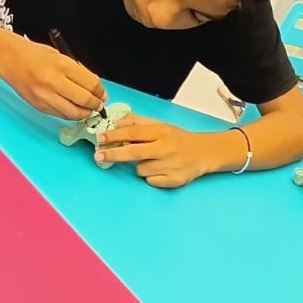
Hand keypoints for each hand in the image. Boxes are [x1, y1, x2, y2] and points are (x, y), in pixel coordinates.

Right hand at [0, 36, 104, 118]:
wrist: (10, 59)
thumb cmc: (34, 55)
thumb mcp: (60, 56)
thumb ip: (77, 71)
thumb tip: (94, 86)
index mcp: (62, 65)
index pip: (90, 84)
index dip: (100, 91)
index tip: (102, 94)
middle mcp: (54, 82)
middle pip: (84, 100)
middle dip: (95, 105)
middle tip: (99, 105)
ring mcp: (45, 96)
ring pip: (73, 112)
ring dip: (84, 113)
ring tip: (87, 110)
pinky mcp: (39, 105)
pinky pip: (60, 115)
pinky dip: (69, 114)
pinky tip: (72, 109)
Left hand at [95, 117, 215, 187]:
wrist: (204, 153)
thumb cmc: (177, 138)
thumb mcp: (160, 125)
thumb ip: (137, 122)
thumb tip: (116, 123)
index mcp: (162, 132)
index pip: (133, 132)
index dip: (114, 135)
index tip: (100, 138)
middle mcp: (166, 148)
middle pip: (133, 152)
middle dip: (113, 154)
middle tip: (98, 155)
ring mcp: (170, 165)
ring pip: (140, 169)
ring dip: (140, 166)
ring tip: (152, 161)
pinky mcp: (174, 180)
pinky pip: (150, 181)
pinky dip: (151, 177)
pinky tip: (160, 170)